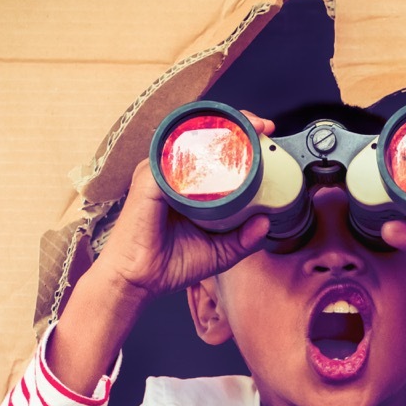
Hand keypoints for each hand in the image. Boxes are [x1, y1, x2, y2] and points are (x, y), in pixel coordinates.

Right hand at [46, 112, 272, 393]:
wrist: (139, 281)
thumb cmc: (169, 264)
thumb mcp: (219, 252)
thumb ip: (243, 238)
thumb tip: (266, 221)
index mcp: (187, 183)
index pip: (213, 149)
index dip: (240, 137)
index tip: (265, 134)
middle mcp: (172, 172)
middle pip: (203, 135)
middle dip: (236, 123)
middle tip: (264, 127)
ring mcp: (158, 172)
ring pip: (189, 137)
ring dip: (220, 128)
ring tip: (248, 129)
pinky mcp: (148, 178)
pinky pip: (172, 154)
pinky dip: (195, 146)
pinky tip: (218, 146)